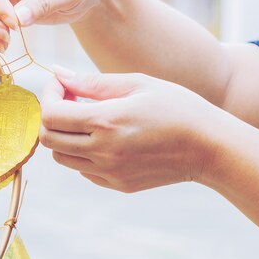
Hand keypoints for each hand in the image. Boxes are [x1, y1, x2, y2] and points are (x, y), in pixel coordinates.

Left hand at [40, 67, 221, 192]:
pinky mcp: (117, 184)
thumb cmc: (177, 106)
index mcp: (106, 122)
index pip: (51, 115)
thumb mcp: (136, 84)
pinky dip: (81, 153)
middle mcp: (103, 151)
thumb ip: (91, 82)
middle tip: (70, 101)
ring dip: (64, 136)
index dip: (48, 96)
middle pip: (48, 139)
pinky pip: (82, 170)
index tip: (61, 85)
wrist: (210, 147)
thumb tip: (58, 73)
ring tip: (87, 119)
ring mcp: (110, 172)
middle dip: (51, 116)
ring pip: (61, 158)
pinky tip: (103, 138)